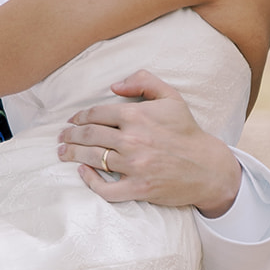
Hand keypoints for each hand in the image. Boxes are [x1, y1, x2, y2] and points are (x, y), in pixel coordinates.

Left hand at [57, 69, 242, 216]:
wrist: (207, 166)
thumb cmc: (186, 131)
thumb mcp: (170, 97)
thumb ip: (143, 81)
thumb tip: (114, 85)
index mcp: (136, 116)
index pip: (96, 114)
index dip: (79, 117)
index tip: (72, 121)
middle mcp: (132, 140)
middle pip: (89, 135)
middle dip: (70, 136)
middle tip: (62, 138)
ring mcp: (134, 166)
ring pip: (92, 158)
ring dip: (72, 155)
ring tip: (62, 153)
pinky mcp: (138, 188)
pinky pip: (106, 188)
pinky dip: (90, 181)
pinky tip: (82, 172)